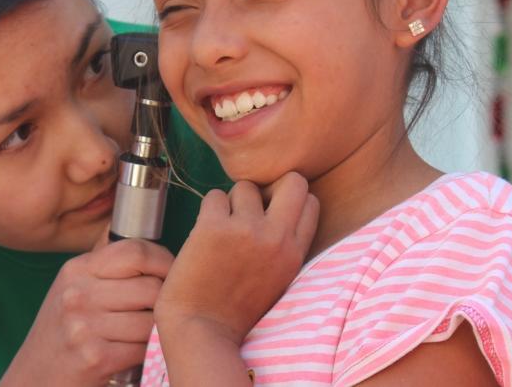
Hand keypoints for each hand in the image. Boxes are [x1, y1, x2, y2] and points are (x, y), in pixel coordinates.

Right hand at [2, 235, 173, 385]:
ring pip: (152, 319)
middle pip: (151, 286)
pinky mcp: (94, 357)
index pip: (135, 251)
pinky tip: (138, 352)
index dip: (164, 261)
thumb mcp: (72, 287)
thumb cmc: (61, 333)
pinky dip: (148, 353)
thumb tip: (134, 226)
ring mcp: (84, 326)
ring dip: (157, 330)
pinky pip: (144, 347)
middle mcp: (77, 293)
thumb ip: (103, 262)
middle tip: (166, 310)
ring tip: (150, 333)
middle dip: (167, 300)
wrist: (34, 378)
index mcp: (76, 269)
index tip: (173, 273)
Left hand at [154, 172, 318, 345]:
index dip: (288, 202)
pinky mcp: (214, 227)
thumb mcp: (277, 279)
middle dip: (272, 187)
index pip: (310, 202)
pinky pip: (215, 196)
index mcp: (295, 254)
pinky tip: (203, 234)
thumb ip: (283, 246)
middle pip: (292, 180)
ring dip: (232, 203)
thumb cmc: (234, 309)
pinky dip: (209, 211)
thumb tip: (274, 207)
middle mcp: (276, 238)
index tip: (270, 215)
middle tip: (251, 209)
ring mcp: (246, 229)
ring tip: (222, 230)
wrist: (201, 331)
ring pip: (245, 187)